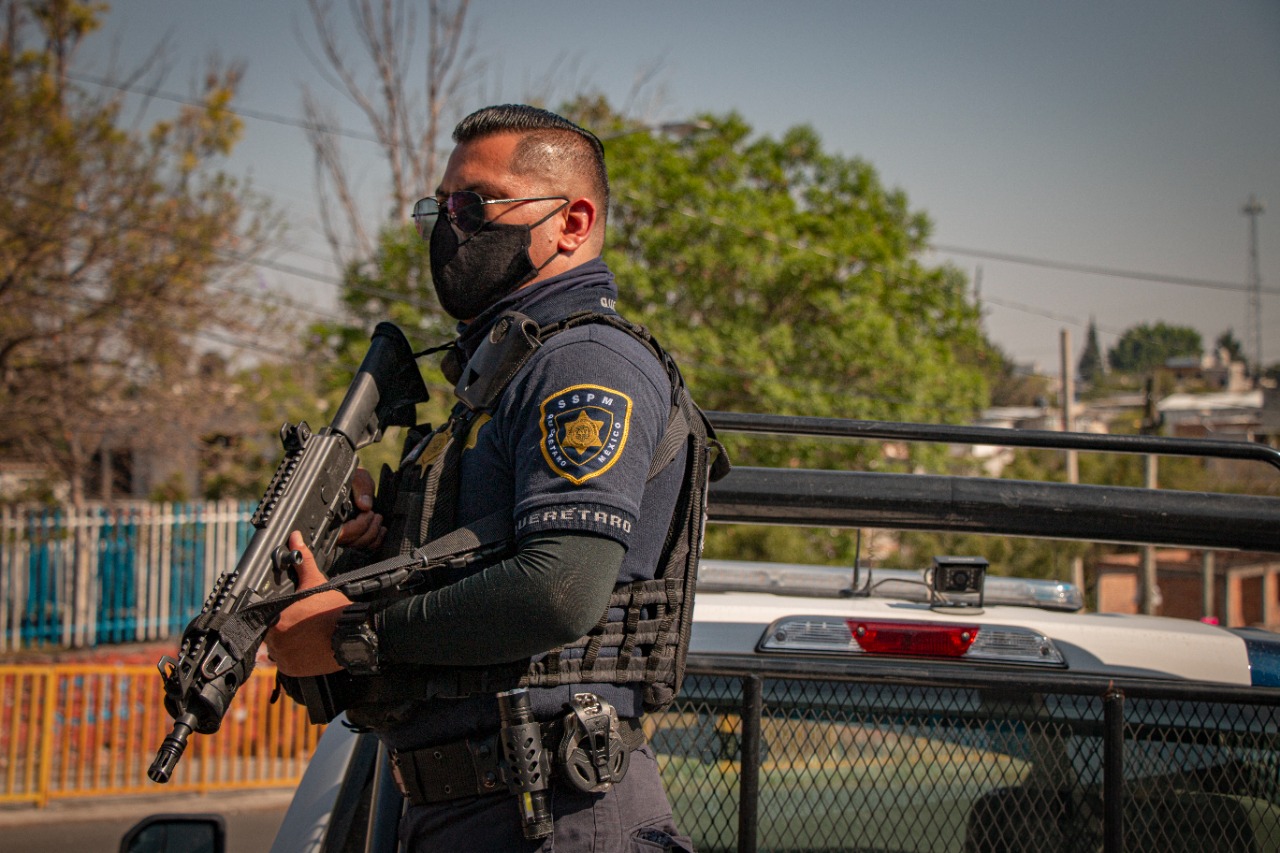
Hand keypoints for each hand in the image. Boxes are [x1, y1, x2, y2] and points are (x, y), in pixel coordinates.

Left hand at [264, 530, 351, 676]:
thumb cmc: (333, 610)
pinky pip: (287, 664)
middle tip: (302, 623)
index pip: (265, 618)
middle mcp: (275, 641)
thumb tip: (295, 538)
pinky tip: (309, 647)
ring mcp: (283, 658)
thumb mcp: (316, 582)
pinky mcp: (292, 670)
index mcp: (275, 619)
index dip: (278, 614)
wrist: (353, 635)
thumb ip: (302, 561)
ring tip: (307, 635)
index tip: (292, 614)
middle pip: (271, 635)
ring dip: (288, 644)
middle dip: (284, 629)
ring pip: (278, 650)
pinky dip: (295, 657)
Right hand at [337, 467, 384, 550]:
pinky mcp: (351, 536)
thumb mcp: (356, 475)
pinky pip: (363, 547)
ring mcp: (342, 533)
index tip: (369, 512)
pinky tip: (381, 530)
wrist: (351, 479)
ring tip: (379, 520)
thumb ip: (361, 487)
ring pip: (357, 546)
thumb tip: (365, 505)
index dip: (359, 526)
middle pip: (351, 542)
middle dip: (368, 530)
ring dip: (373, 535)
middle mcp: (333, 527)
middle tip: (376, 515)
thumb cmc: (351, 477)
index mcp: (330, 513)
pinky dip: (375, 541)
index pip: (342, 533)